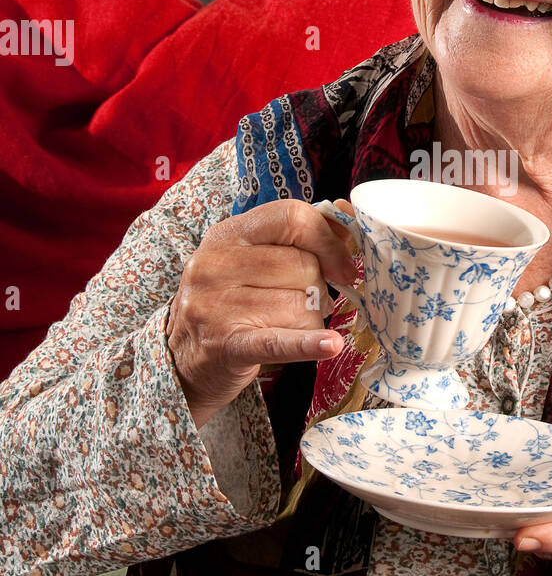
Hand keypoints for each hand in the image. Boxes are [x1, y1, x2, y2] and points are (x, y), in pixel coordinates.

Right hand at [167, 197, 357, 429]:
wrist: (181, 358)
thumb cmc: (229, 302)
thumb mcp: (250, 260)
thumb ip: (295, 238)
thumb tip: (345, 217)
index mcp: (227, 234)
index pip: (291, 218)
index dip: (328, 240)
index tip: (343, 265)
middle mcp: (215, 264)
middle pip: (302, 266)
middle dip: (317, 288)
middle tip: (306, 303)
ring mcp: (216, 304)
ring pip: (301, 306)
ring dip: (309, 321)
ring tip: (289, 326)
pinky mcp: (226, 345)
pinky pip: (279, 340)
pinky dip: (308, 344)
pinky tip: (330, 345)